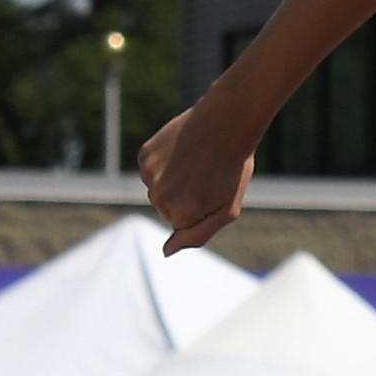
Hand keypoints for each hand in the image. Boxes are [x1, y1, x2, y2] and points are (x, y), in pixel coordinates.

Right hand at [137, 104, 257, 254]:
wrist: (225, 124)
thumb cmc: (232, 170)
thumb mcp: (227, 209)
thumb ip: (197, 235)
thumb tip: (166, 251)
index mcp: (181, 215)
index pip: (182, 227)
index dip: (201, 210)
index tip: (214, 193)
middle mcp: (159, 197)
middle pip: (167, 210)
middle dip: (186, 197)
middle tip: (206, 176)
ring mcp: (148, 175)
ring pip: (159, 189)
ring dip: (175, 180)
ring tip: (197, 162)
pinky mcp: (143, 156)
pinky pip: (152, 170)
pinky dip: (165, 163)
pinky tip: (183, 152)